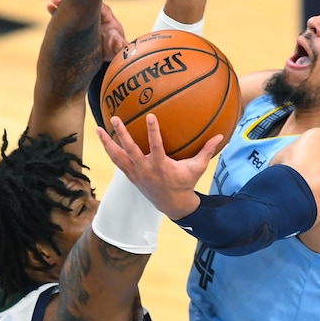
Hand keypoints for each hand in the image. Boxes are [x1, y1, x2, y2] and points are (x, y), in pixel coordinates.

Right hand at [48, 0, 126, 61]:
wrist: (106, 51)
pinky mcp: (77, 21)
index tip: (79, 0)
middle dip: (72, 1)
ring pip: (73, 7)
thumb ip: (118, 44)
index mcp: (106, 15)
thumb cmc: (113, 47)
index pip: (98, 4)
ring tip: (51, 4)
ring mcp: (84, 16)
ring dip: (62, 5)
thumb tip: (119, 45)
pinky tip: (49, 7)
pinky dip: (58, 11)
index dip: (88, 1)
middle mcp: (94, 12)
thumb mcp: (117, 47)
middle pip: (83, 2)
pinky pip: (67, 14)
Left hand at [96, 114, 222, 218]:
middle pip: (130, 150)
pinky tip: (104, 141)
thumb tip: (221, 135)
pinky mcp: (131, 176)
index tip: (150, 116)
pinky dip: (110, 152)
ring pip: (118, 157)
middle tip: (115, 119)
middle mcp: (146, 169)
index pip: (156, 146)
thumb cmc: (185, 183)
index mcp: (161, 166)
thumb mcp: (197, 168)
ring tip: (98, 130)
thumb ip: (207, 151)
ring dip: (107, 143)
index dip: (153, 131)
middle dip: (122, 134)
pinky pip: (117, 162)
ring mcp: (136, 173)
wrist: (173, 204)